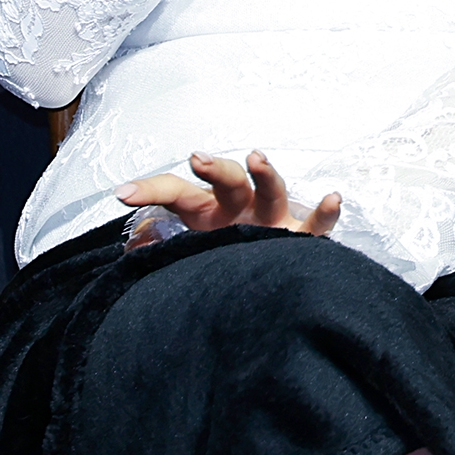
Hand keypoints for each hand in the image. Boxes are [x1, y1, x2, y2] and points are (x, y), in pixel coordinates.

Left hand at [117, 149, 340, 242]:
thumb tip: (132, 245)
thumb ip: (159, 250)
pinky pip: (316, 228)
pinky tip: (331, 199)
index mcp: (207, 214)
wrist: (260, 297)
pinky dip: (325, 213)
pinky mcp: (300, 242)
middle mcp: (241, 211)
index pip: (177, 192)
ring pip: (271, 192)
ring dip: (265, 174)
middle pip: (228, 181)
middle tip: (198, 159)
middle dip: (215, 168)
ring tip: (257, 157)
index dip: (150, 189)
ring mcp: (272, 223)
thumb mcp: (185, 257)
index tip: (122, 193)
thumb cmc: (220, 264)